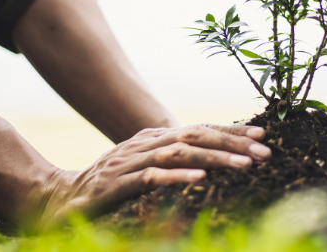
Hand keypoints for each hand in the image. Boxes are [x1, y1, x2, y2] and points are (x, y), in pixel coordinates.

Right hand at [28, 124, 270, 229]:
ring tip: (245, 165)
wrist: (61, 197)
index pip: (199, 129)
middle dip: (232, 142)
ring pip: (179, 153)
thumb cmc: (108, 183)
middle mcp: (146, 144)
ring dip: (215, 157)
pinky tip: (199, 178)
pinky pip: (151, 177)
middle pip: (195, 136)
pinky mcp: (118, 183)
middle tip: (264, 151)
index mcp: (154, 139)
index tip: (262, 135)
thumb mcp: (143, 165)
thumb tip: (207, 157)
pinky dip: (177, 176)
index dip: (231, 130)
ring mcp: (131, 162)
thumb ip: (171, 158)